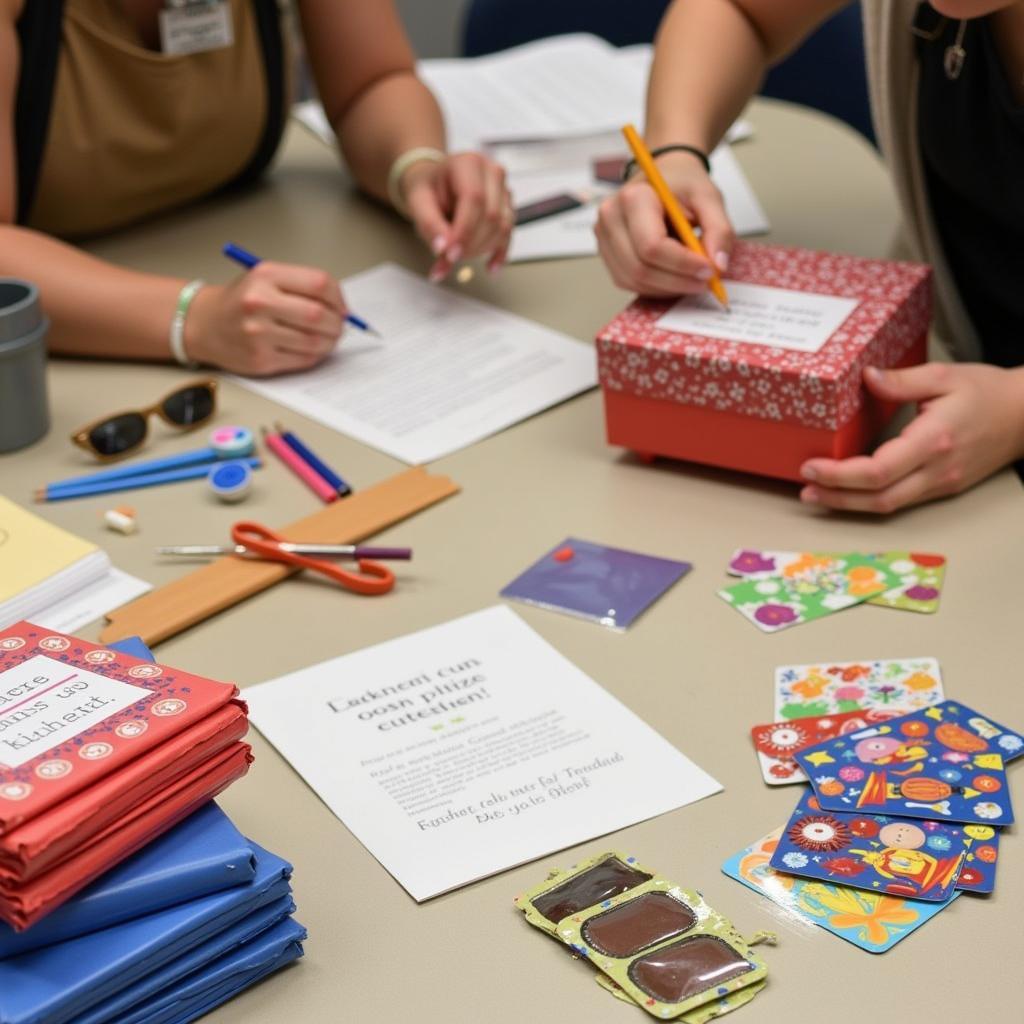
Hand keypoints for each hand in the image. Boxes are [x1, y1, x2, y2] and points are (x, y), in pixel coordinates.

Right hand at [186, 262, 345, 375]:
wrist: (204, 324)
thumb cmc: (242, 302)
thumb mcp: (267, 280)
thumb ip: (302, 287)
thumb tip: (342, 309)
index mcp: (265, 276)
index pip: (319, 283)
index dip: (339, 298)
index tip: (342, 308)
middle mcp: (260, 303)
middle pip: (319, 315)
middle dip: (338, 323)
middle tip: (339, 326)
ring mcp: (259, 333)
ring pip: (315, 341)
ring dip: (330, 342)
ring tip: (328, 338)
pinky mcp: (261, 359)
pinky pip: (303, 360)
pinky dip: (315, 356)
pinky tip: (311, 349)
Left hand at [400, 152, 512, 279]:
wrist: (437, 184)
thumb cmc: (429, 189)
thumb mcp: (418, 202)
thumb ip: (429, 224)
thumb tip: (443, 248)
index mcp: (468, 163)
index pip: (474, 199)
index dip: (464, 231)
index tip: (451, 254)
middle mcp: (491, 172)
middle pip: (491, 216)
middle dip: (471, 244)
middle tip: (449, 259)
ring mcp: (504, 190)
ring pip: (502, 227)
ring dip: (481, 249)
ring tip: (459, 256)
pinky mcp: (508, 208)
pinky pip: (509, 234)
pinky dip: (499, 253)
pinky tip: (490, 267)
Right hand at [594, 151, 733, 295]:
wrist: (664, 175)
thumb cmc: (683, 184)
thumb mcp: (709, 197)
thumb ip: (719, 230)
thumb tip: (718, 265)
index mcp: (633, 197)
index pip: (652, 246)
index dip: (682, 264)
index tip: (709, 270)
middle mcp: (611, 218)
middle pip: (640, 269)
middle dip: (677, 281)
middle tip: (706, 281)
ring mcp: (604, 238)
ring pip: (634, 281)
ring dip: (668, 288)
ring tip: (692, 278)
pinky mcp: (607, 255)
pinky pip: (630, 283)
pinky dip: (656, 287)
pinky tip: (675, 276)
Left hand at [800, 363, 1023, 513]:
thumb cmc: (986, 392)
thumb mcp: (943, 376)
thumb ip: (901, 380)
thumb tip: (866, 378)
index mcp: (933, 441)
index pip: (879, 470)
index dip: (840, 475)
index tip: (811, 466)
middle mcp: (936, 470)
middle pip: (879, 498)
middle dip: (837, 497)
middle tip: (804, 488)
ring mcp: (940, 484)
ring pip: (888, 506)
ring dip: (848, 504)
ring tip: (817, 494)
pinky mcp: (942, 488)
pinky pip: (900, 501)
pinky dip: (869, 500)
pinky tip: (848, 493)